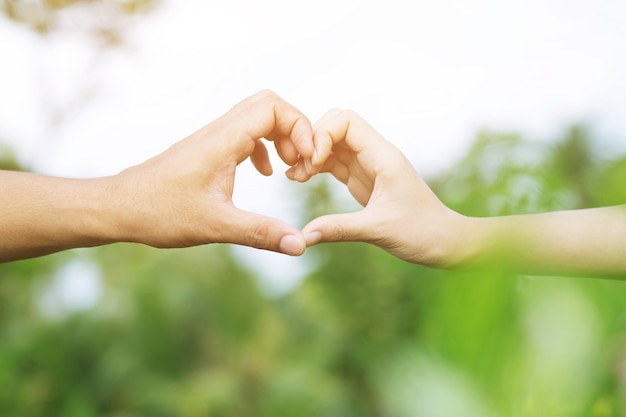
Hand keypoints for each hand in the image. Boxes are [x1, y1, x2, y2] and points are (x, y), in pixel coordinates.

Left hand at [109, 90, 313, 255]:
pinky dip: (263, 146)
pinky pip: (244, 134)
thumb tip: (300, 246)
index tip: (306, 159)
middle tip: (300, 161)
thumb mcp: (216, 226)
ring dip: (280, 136)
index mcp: (223, 141)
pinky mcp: (207, 150)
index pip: (273, 108)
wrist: (119, 206)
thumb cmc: (159, 212)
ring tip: (288, 167)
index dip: (300, 126)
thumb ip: (261, 233)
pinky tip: (263, 173)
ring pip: (256, 117)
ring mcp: (212, 139)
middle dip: (294, 128)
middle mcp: (218, 132)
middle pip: (268, 104)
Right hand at [290, 109, 466, 266]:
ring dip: (311, 155)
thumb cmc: (422, 232)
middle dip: (312, 140)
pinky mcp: (362, 178)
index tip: (313, 162)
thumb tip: (303, 236)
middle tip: (299, 169)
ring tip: (295, 176)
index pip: (346, 121)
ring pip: (332, 143)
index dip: (322, 134)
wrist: (444, 241)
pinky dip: (316, 166)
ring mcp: (368, 165)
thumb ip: (340, 229)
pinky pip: (334, 162)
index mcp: (384, 156)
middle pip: (336, 125)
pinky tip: (301, 179)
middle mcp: (375, 154)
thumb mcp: (378, 230)